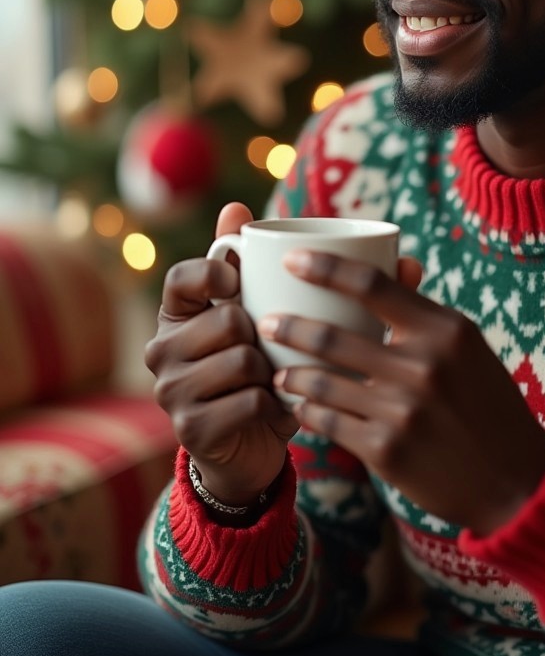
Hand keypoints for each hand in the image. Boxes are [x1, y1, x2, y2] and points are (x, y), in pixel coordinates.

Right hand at [145, 202, 298, 506]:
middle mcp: (160, 352)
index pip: (182, 277)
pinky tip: (273, 411)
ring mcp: (170, 392)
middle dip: (262, 336)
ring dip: (271, 372)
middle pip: (227, 319)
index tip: (239, 284)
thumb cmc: (253, 370)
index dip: (216, 274)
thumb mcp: (248, 315)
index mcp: (173, 316)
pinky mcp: (190, 430)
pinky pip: (250, 400)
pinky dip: (274, 405)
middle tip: (269, 353)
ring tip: (271, 381)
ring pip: (242, 360)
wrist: (248, 449)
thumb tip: (235, 207)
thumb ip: (243, 263)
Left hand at [257, 250, 544, 534]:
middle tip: (264, 322)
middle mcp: (423, 366)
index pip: (372, 283)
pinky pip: (329, 423)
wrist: (516, 481)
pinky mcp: (387, 451)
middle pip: (332, 335)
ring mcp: (403, 410)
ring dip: (292, 374)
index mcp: (445, 329)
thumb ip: (424, 314)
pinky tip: (299, 407)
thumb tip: (394, 263)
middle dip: (288, 326)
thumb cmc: (489, 404)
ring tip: (278, 372)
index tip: (291, 260)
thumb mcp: (468, 347)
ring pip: (322, 382)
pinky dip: (308, 412)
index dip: (324, 267)